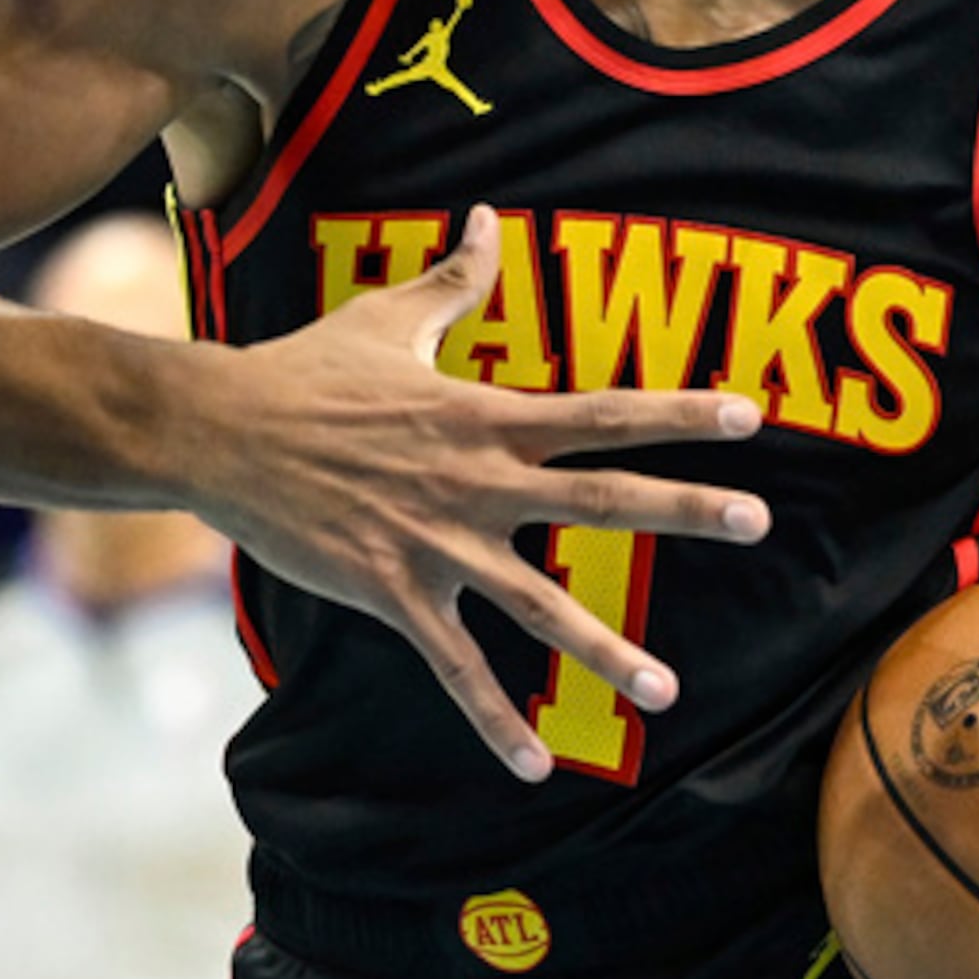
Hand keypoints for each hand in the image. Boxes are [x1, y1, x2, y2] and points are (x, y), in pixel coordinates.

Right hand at [181, 207, 772, 781]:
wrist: (220, 432)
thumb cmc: (305, 372)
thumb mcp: (387, 317)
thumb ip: (454, 279)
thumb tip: (487, 214)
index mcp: (484, 415)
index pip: (602, 411)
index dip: (677, 413)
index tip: (749, 417)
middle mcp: (476, 480)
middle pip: (600, 496)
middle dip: (684, 508)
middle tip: (758, 521)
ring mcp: (437, 544)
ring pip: (540, 605)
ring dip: (606, 651)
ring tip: (667, 693)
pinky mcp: (392, 595)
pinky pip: (455, 668)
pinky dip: (494, 718)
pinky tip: (533, 764)